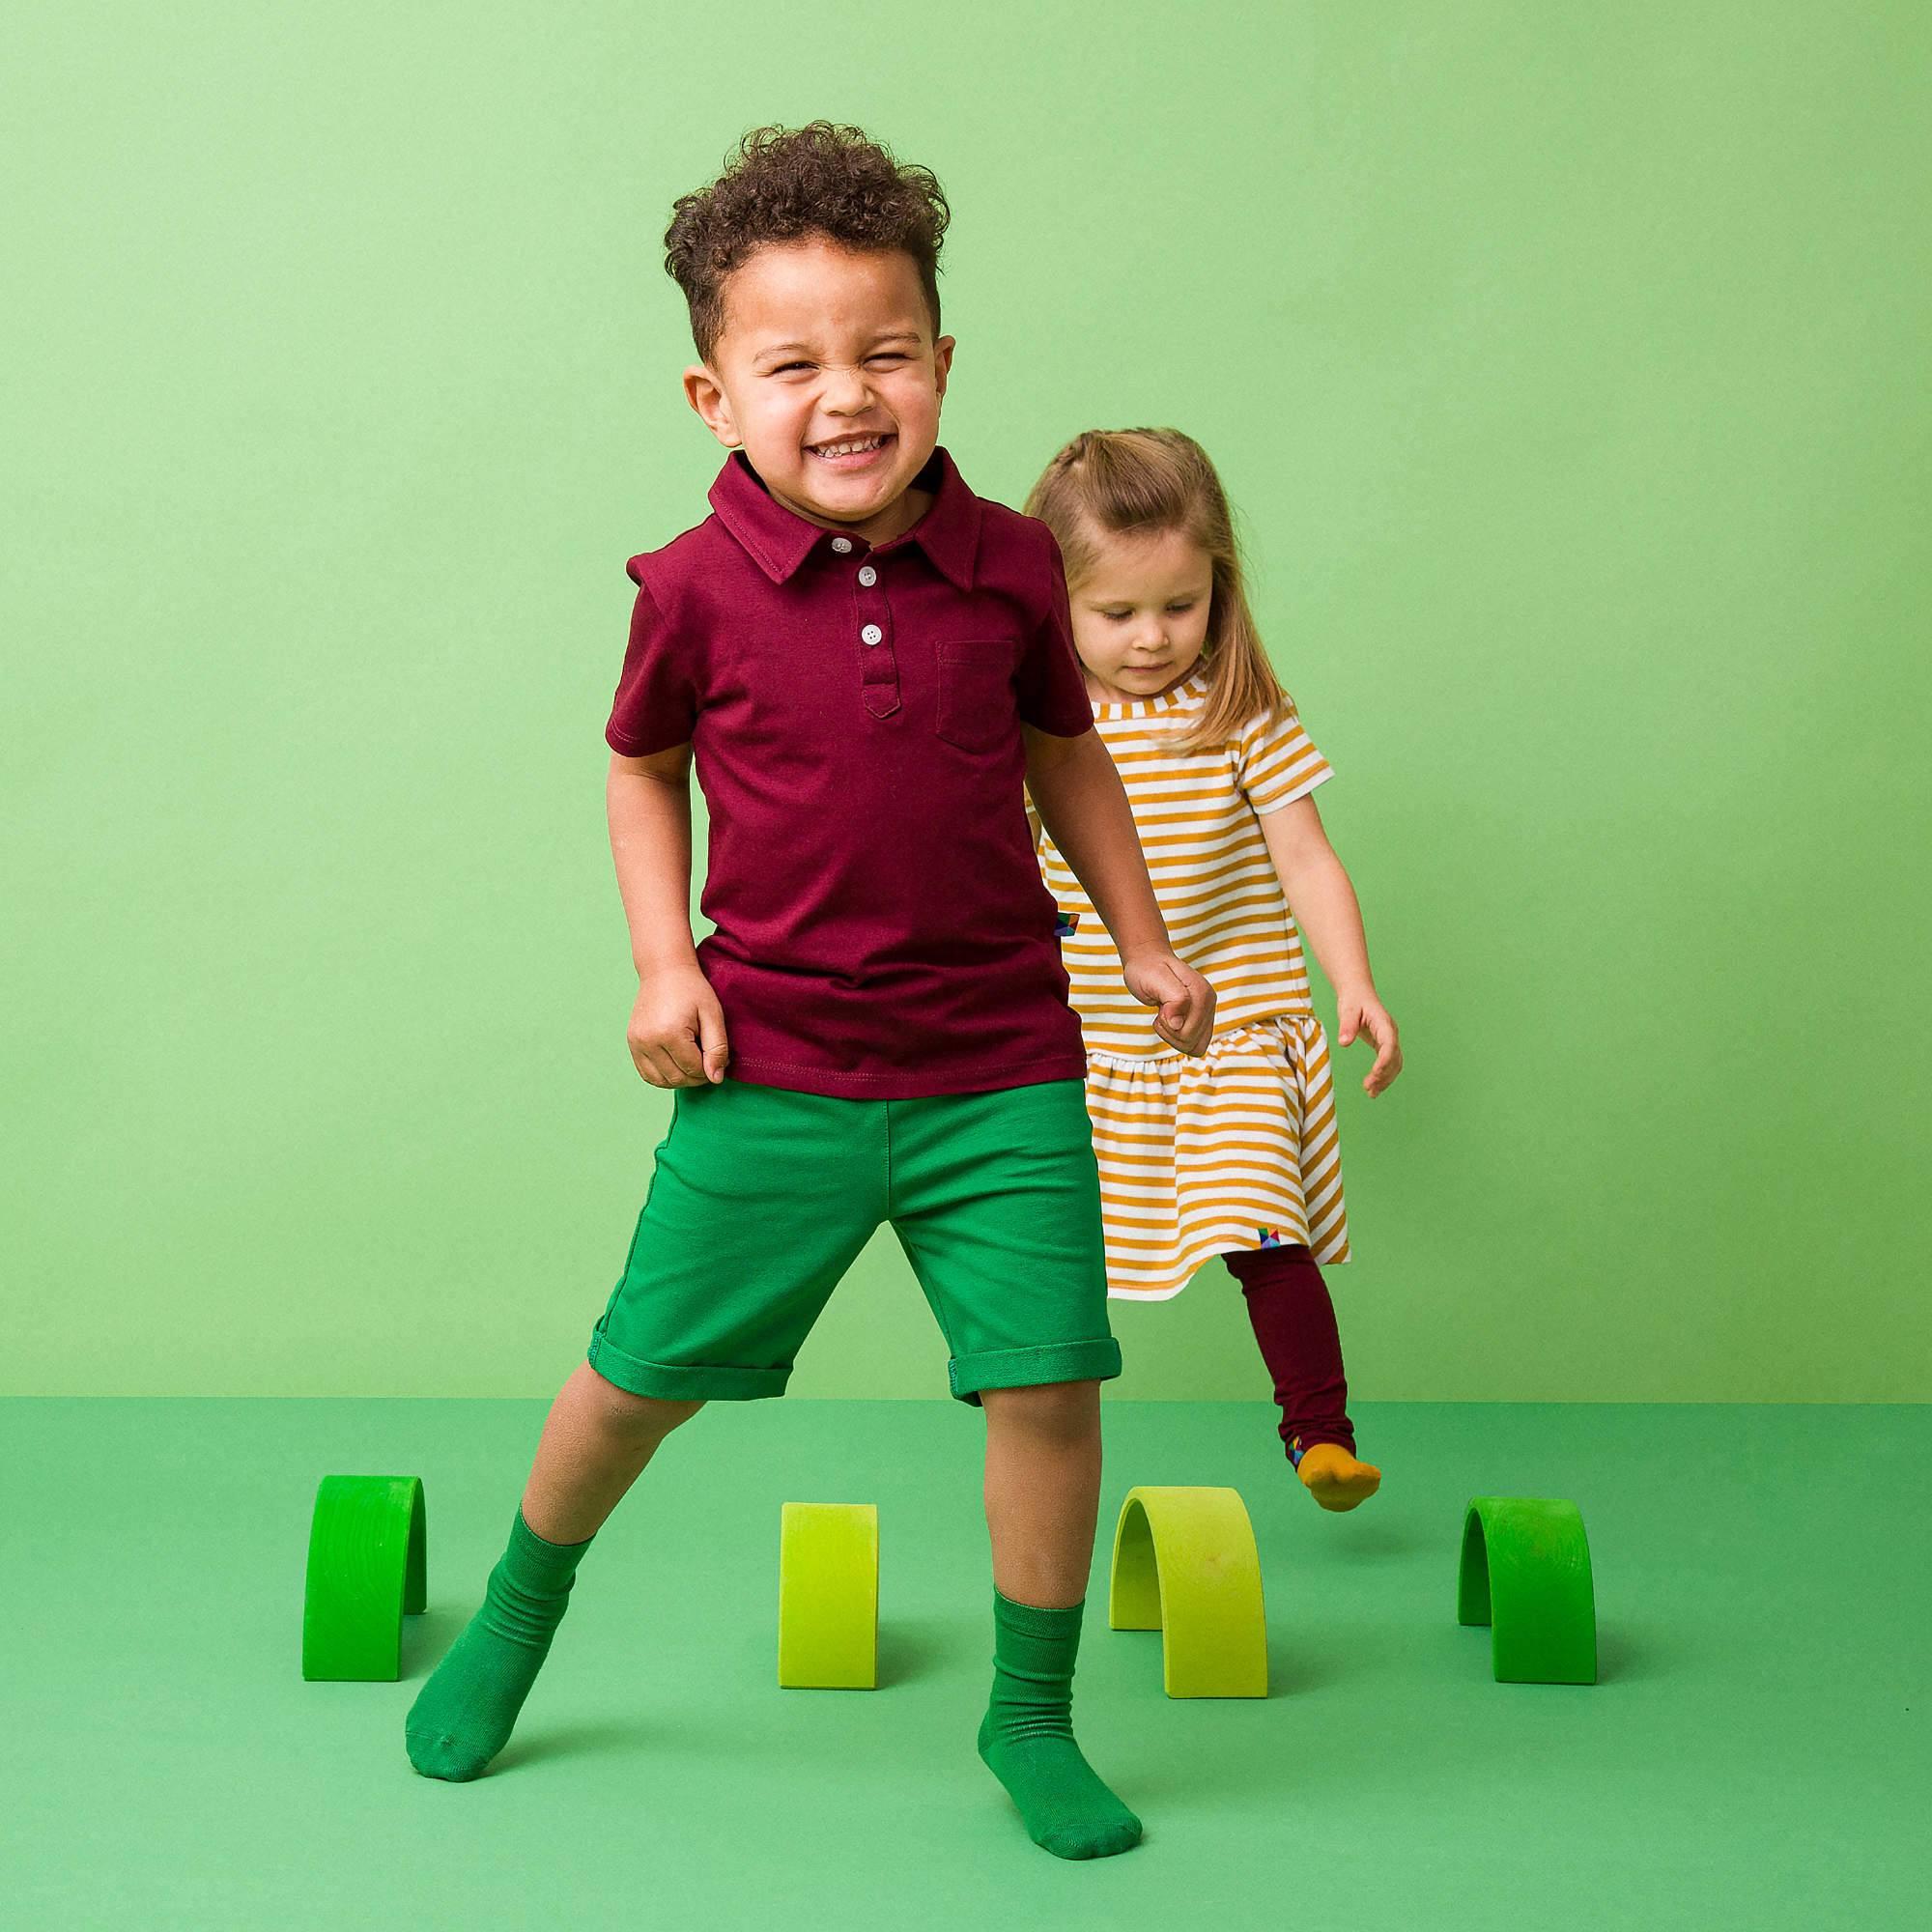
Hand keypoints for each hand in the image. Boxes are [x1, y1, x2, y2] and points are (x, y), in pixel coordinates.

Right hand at [627, 964, 729, 1087]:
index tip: (720, 1059)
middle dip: (697, 1077)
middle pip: (677, 1078)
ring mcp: (636, 1043)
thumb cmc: (692, 990)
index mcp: (669, 1033)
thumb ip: (717, 1048)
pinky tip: (677, 1066)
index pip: (693, 1069)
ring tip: (694, 1064)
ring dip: (681, 1080)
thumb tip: (716, 1079)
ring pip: (661, 1081)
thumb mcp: (712, 1014)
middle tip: (709, 1062)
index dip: (711, 1070)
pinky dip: (664, 1077)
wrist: (664, 971)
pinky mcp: (632, 1043)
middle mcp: (648, 1041)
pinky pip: (647, 1074)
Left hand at [1123, 950, 1215, 1056]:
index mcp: (1203, 994)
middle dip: (1170, 1032)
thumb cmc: (1149, 970)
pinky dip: (1177, 1037)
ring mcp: (1207, 1011)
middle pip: (1192, 1043)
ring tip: (1164, 1015)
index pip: (1189, 1034)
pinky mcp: (1202, 1018)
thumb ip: (1173, 1000)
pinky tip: (1169, 1019)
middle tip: (1160, 1011)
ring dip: (1173, 1036)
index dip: (1168, 1026)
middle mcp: (1210, 1003)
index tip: (1160, 1007)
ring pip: (1195, 1047)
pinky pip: (1194, 1043)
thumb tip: (1179, 1025)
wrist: (1148, 961)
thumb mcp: (1156, 980)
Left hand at [1335, 988, 1400, 1095]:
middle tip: (1369, 1088)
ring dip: (1385, 1079)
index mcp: (1384, 1023)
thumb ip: (1347, 1025)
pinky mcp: (1383, 1045)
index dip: (1384, 1060)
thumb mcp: (1347, 1010)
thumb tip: (1344, 1043)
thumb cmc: (1353, 1000)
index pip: (1389, 1044)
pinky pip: (1388, 1063)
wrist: (1358, 992)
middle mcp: (1390, 1033)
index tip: (1375, 1074)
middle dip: (1384, 1075)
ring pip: (1394, 1064)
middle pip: (1394, 1058)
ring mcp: (1389, 1039)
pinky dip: (1383, 1076)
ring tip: (1371, 1093)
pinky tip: (1373, 1088)